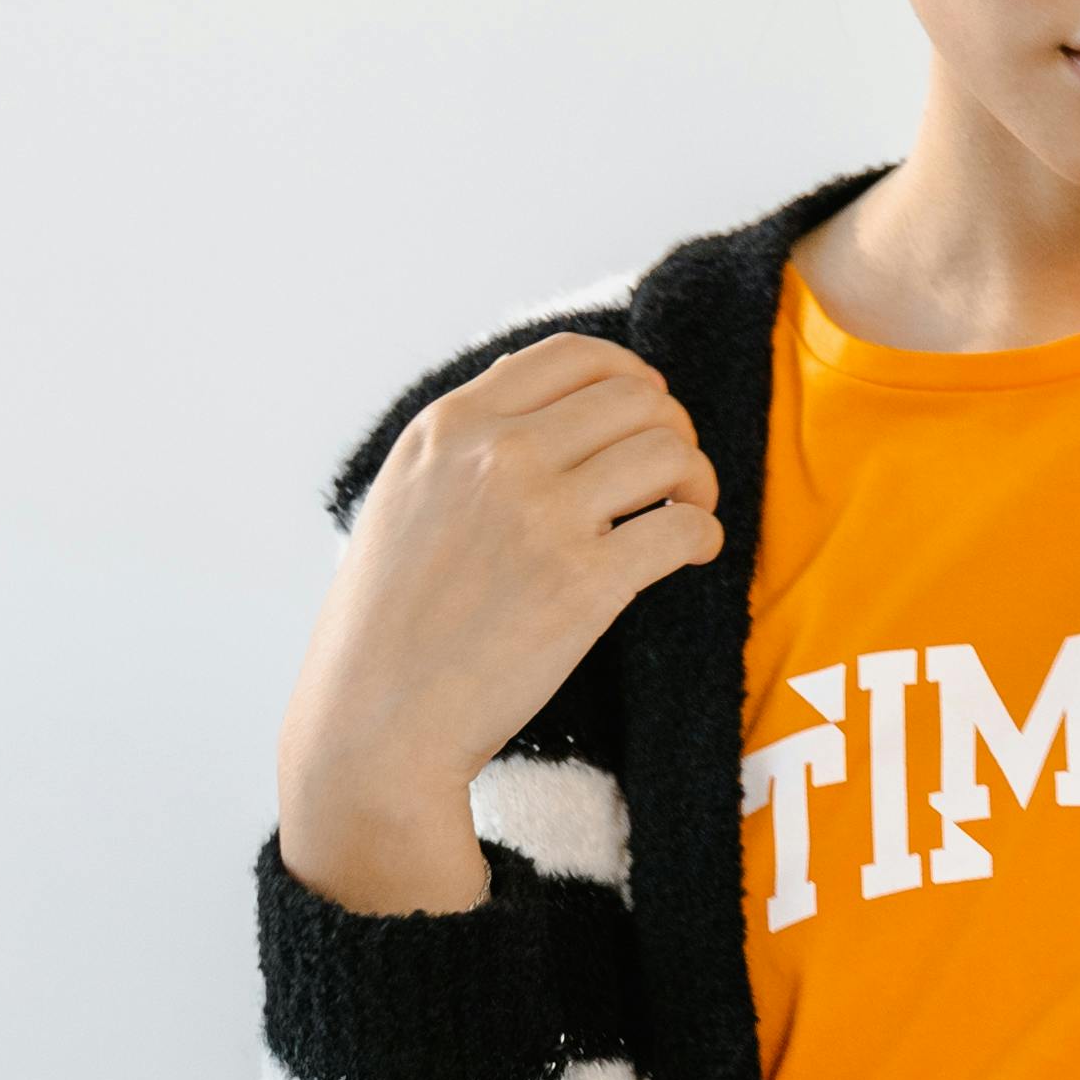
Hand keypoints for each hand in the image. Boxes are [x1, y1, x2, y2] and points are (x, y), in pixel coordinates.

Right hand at [276, 333, 720, 915]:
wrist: (375, 723)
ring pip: (670, 452)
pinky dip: (704, 535)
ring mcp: (542, 515)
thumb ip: (463, 442)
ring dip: (697, 479)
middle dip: (673, 429)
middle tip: (673, 474)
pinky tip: (690, 554)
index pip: (572, 356)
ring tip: (686, 511)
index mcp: (449, 427)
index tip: (647, 410)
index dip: (631, 376)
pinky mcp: (584, 583)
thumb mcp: (402, 498)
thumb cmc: (388, 625)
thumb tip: (532, 383)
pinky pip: (684, 527)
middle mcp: (496, 455)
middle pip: (636, 398)